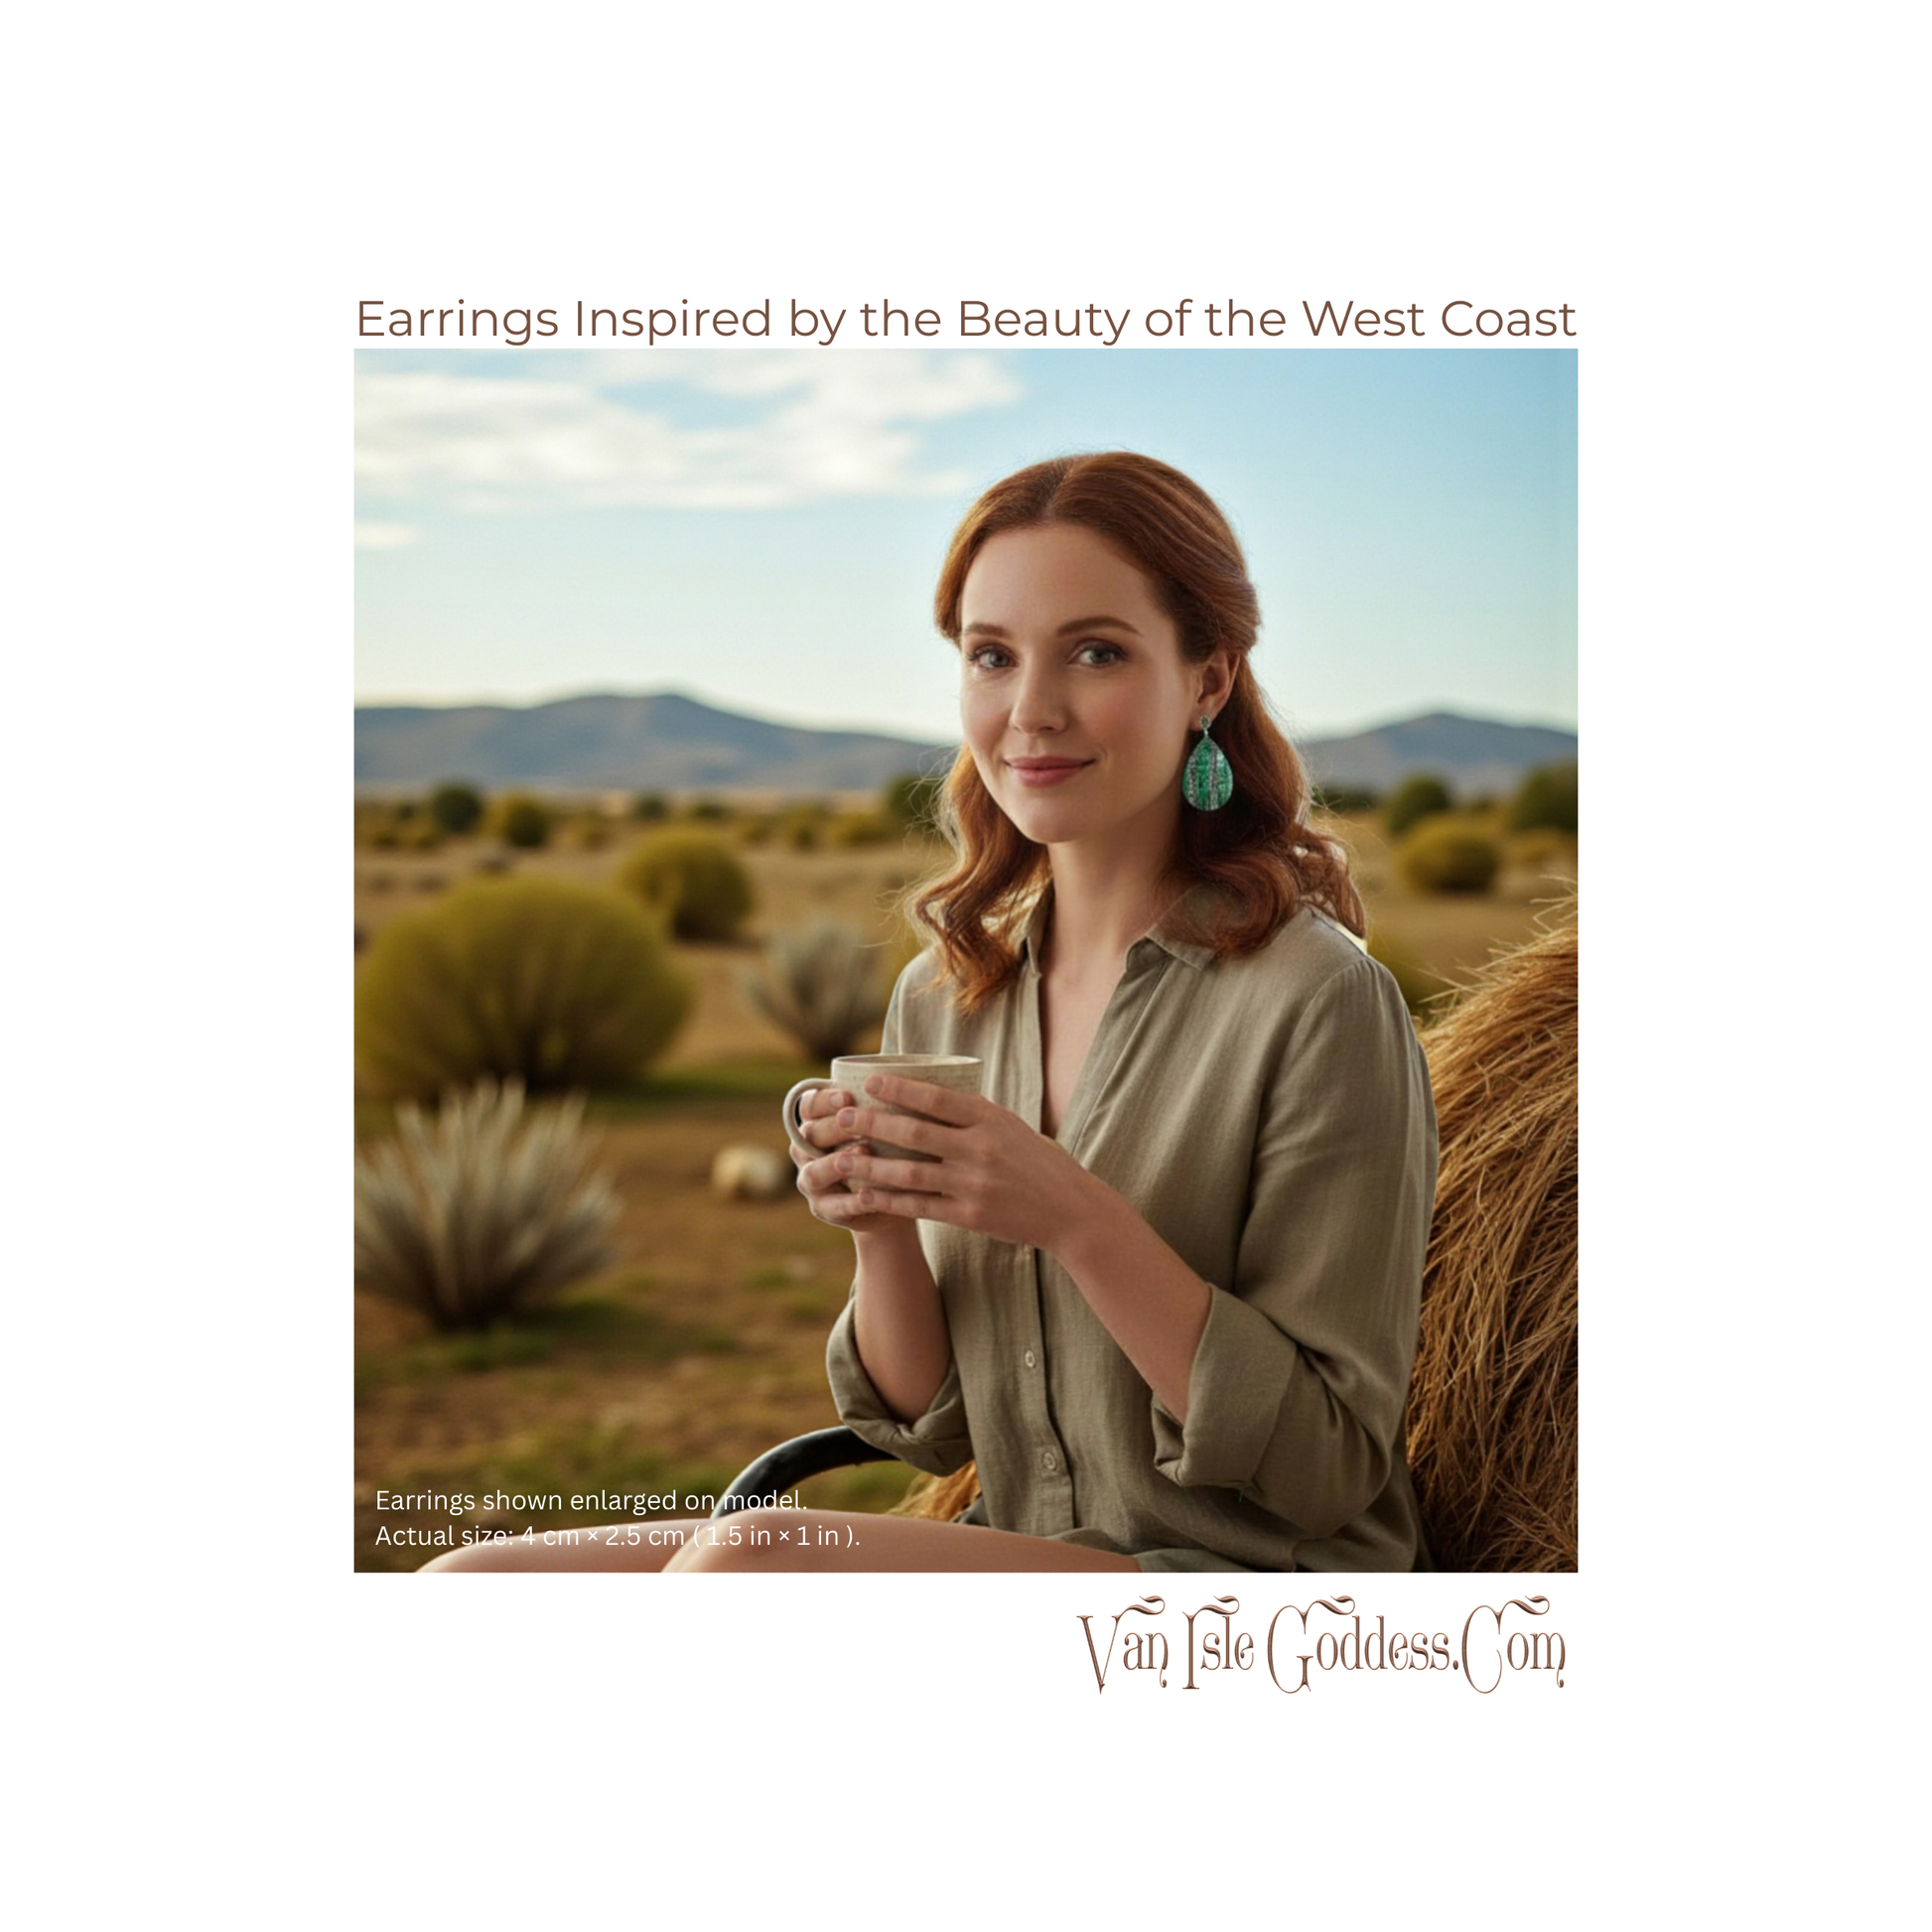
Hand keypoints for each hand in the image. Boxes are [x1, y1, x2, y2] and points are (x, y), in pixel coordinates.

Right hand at [789, 1085, 925, 1237]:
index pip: (808, 1105)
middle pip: (809, 1135)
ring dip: (835, 1163)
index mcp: (818, 1123)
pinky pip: (833, 1206)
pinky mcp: (825, 1209)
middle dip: (832, 1127)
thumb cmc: (893, 1149)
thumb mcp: (889, 1124)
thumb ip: (887, 1104)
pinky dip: (851, 1201)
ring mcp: (812, 1182)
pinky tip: (869, 1195)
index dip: (824, 1099)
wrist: (895, 1197)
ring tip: (862, 1154)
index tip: (848, 1094)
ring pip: (814, 1172)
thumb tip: (914, 1074)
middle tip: (854, 1120)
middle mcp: (807, 1151)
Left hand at [829, 1073, 1100, 1251]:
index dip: (899, 1089)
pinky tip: (863, 1194)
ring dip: (870, 1166)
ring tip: (840, 1158)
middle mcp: (980, 1149)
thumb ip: (970, 1113)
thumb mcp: (1008, 1124)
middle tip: (840, 1117)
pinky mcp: (969, 1215)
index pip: (936, 1098)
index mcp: (990, 1119)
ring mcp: (973, 1184)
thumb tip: (921, 1091)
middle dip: (872, 1124)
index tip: (870, 1082)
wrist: (1068, 1208)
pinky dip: (888, 1200)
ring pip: (909, 1173)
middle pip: (914, 1134)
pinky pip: (919, 1206)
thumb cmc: (1035, 1160)